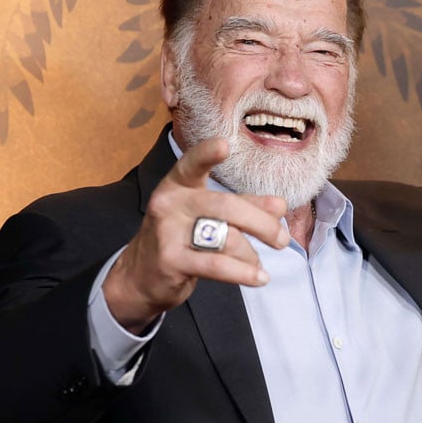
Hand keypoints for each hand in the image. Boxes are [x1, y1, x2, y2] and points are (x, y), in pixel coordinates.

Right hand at [102, 138, 289, 332]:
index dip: (207, 154)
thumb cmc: (180, 239)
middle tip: (281, 240)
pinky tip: (259, 278)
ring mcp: (168, 232)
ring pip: (227, 238)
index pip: (192, 164)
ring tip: (257, 265)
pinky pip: (218, 265)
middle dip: (262, 224)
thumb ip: (243, 207)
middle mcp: (170, 203)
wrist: (140, 277)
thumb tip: (279, 205)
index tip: (224, 145)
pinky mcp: (171, 261)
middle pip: (227, 206)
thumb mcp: (207, 216)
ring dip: (251, 255)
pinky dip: (244, 273)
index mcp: (178, 185)